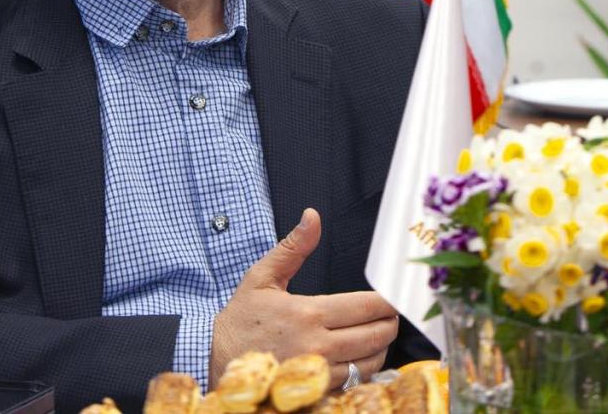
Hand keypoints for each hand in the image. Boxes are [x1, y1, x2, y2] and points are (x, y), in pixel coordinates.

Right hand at [209, 208, 399, 389]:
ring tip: (375, 335)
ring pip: (370, 363)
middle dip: (389, 324)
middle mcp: (317, 345)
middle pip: (376, 336)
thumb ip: (293, 247)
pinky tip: (358, 358)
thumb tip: (312, 216)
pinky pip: (353, 382)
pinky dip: (362, 370)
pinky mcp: (316, 390)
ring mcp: (318, 371)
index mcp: (308, 313)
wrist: (217, 358)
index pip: (366, 307)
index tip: (390, 297)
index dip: (386, 302)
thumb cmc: (241, 318)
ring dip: (379, 348)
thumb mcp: (262, 276)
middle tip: (389, 315)